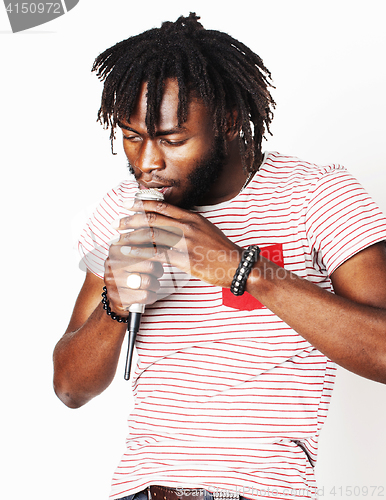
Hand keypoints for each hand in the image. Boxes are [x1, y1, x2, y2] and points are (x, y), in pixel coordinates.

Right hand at [104, 235, 164, 315]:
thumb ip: (146, 243)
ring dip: (155, 285)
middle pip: (150, 265)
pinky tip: (149, 294)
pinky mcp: (118, 297)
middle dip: (158, 271)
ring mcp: (113, 281)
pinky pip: (145, 296)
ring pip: (148, 282)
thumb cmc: (130, 271)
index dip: (158, 253)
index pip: (145, 247)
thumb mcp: (134, 254)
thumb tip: (166, 236)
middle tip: (157, 273)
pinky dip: (152, 296)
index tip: (161, 256)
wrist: (115, 295)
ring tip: (152, 284)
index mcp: (117, 248)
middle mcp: (112, 263)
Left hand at [115, 198, 243, 287]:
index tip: (129, 204)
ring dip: (131, 236)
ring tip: (119, 239)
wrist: (237, 264)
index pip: (162, 206)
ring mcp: (185, 241)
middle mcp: (187, 226)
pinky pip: (156, 253)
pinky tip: (130, 253)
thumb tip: (175, 220)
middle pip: (152, 218)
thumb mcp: (207, 229)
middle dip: (131, 219)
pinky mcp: (184, 258)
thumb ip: (190, 223)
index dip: (142, 204)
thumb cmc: (222, 250)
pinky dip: (139, 253)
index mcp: (191, 217)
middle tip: (118, 223)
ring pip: (151, 234)